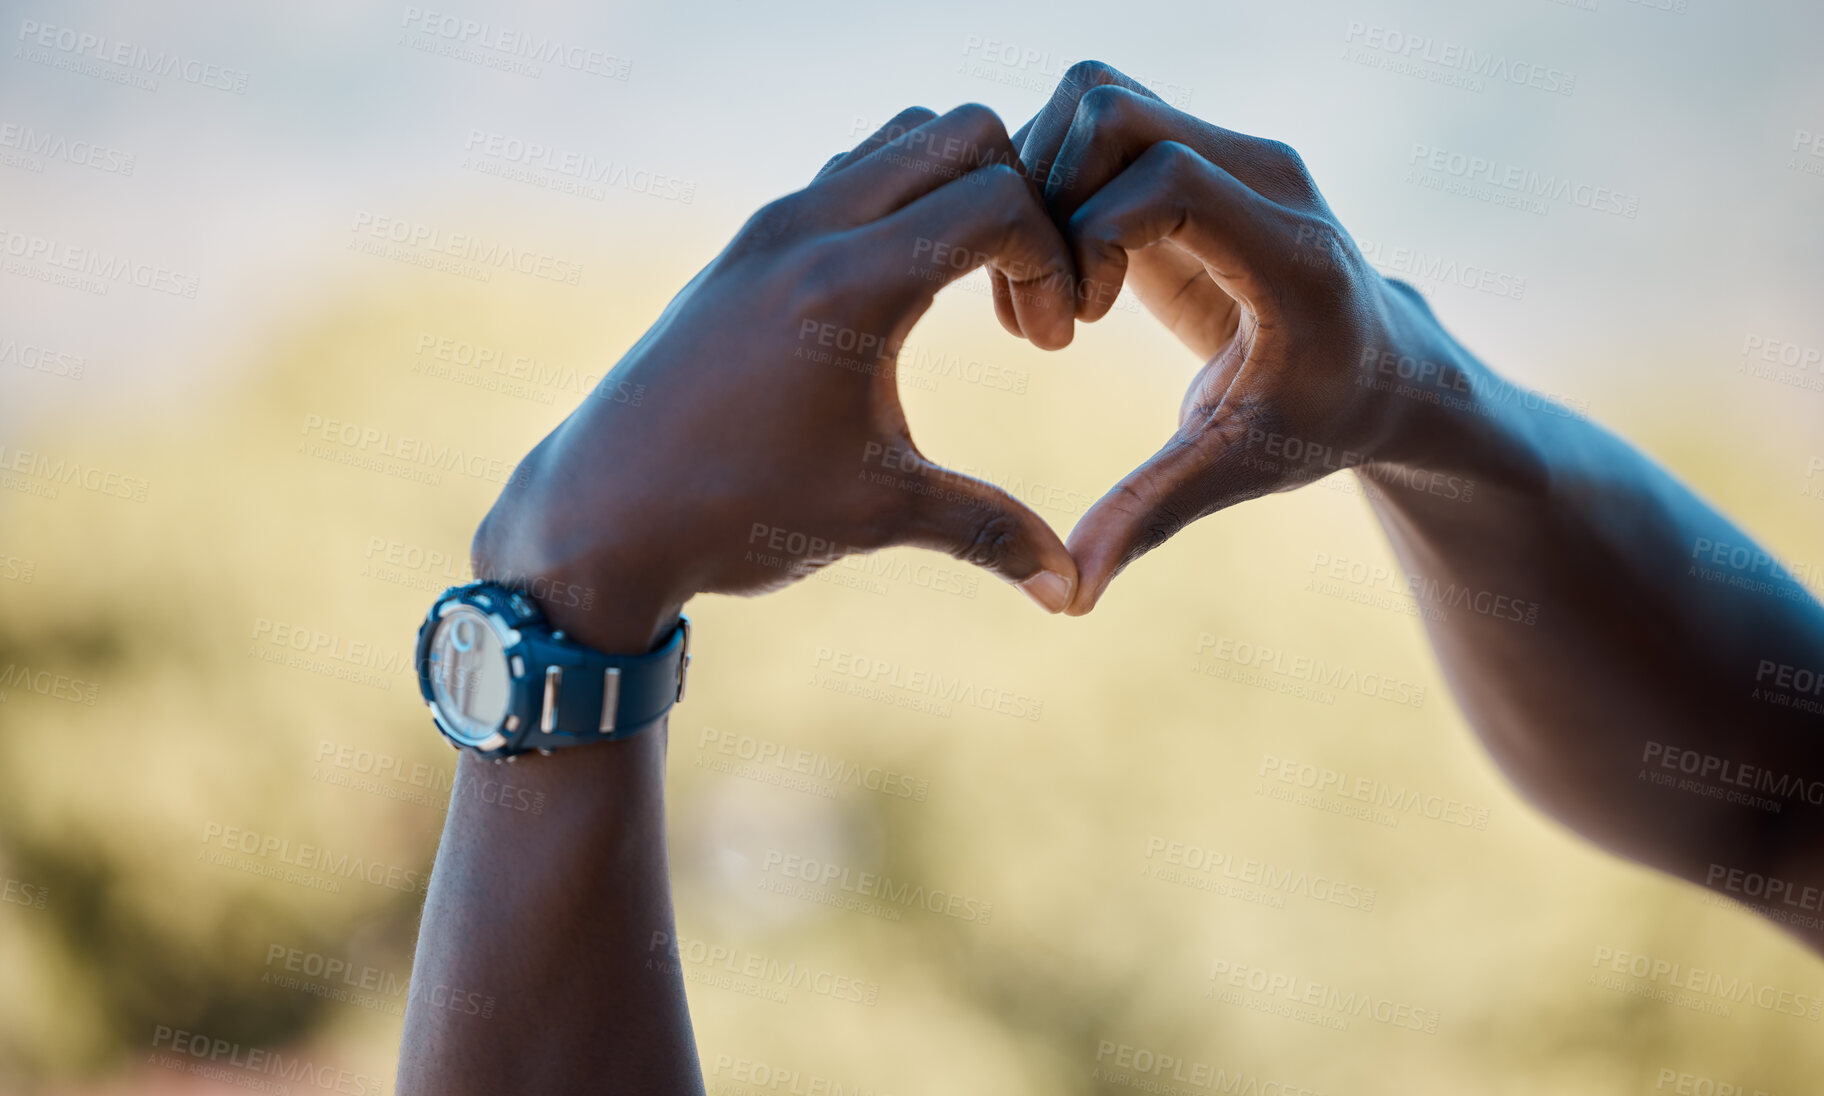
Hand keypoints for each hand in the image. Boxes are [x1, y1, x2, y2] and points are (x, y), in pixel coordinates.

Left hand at [471, 105, 1083, 650]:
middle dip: (1020, 200)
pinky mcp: (749, 241)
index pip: (1000, 199)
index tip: (1045, 342)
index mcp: (850, 284)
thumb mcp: (875, 517)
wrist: (600, 514)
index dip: (1054, 261)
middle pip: (964, 132)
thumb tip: (1071, 589)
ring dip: (957, 189)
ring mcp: (771, 224)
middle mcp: (807, 227)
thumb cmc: (735, 514)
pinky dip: (901, 198)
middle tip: (1019, 299)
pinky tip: (902, 297)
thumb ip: (989, 533)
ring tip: (967, 290)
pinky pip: (850, 170)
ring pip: (902, 137)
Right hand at [1005, 62, 1449, 614]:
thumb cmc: (1320, 423)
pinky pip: (1098, 123)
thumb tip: (1073, 596)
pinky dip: (1056, 180)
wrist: (1384, 369)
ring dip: (1041, 179)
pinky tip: (1065, 270)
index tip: (1082, 324)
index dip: (1092, 239)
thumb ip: (1153, 514)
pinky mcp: (1197, 153)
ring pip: (1095, 96)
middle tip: (1047, 301)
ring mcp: (1231, 151)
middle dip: (1044, 195)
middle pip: (1110, 106)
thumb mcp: (1239, 470)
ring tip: (1047, 284)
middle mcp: (1267, 173)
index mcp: (1293, 249)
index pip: (1165, 180)